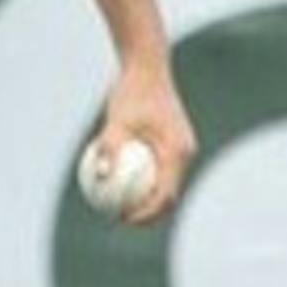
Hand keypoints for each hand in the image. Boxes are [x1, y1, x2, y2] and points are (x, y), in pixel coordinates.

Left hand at [91, 58, 196, 225]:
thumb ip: (110, 147)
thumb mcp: (116, 119)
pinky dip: (143, 179)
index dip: (147, 214)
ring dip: (147, 198)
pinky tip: (119, 183)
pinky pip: (159, 168)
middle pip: (170, 195)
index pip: (166, 195)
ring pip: (166, 183)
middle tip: (121, 219)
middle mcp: (185, 153)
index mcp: (177, 152)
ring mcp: (181, 148)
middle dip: (149, 214)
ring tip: (120, 208)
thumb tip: (101, 176)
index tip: (124, 219)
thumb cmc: (132, 91)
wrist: (147, 67)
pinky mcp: (173, 143)